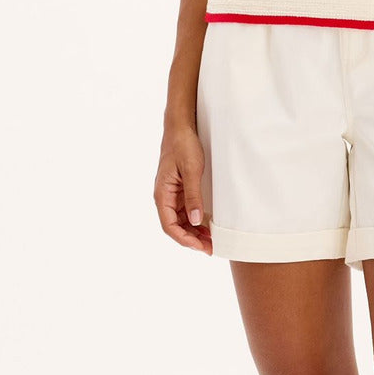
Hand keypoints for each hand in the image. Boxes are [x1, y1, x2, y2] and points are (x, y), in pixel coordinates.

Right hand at [153, 126, 212, 254]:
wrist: (181, 126)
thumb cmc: (183, 145)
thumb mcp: (191, 170)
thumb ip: (193, 196)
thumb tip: (195, 221)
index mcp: (162, 194)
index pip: (169, 226)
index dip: (184, 239)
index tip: (201, 246)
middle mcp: (165, 197)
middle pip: (175, 226)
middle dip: (192, 239)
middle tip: (211, 247)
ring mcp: (172, 194)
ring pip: (181, 220)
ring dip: (194, 231)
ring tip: (211, 239)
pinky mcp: (179, 189)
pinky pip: (185, 210)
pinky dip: (195, 220)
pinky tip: (206, 225)